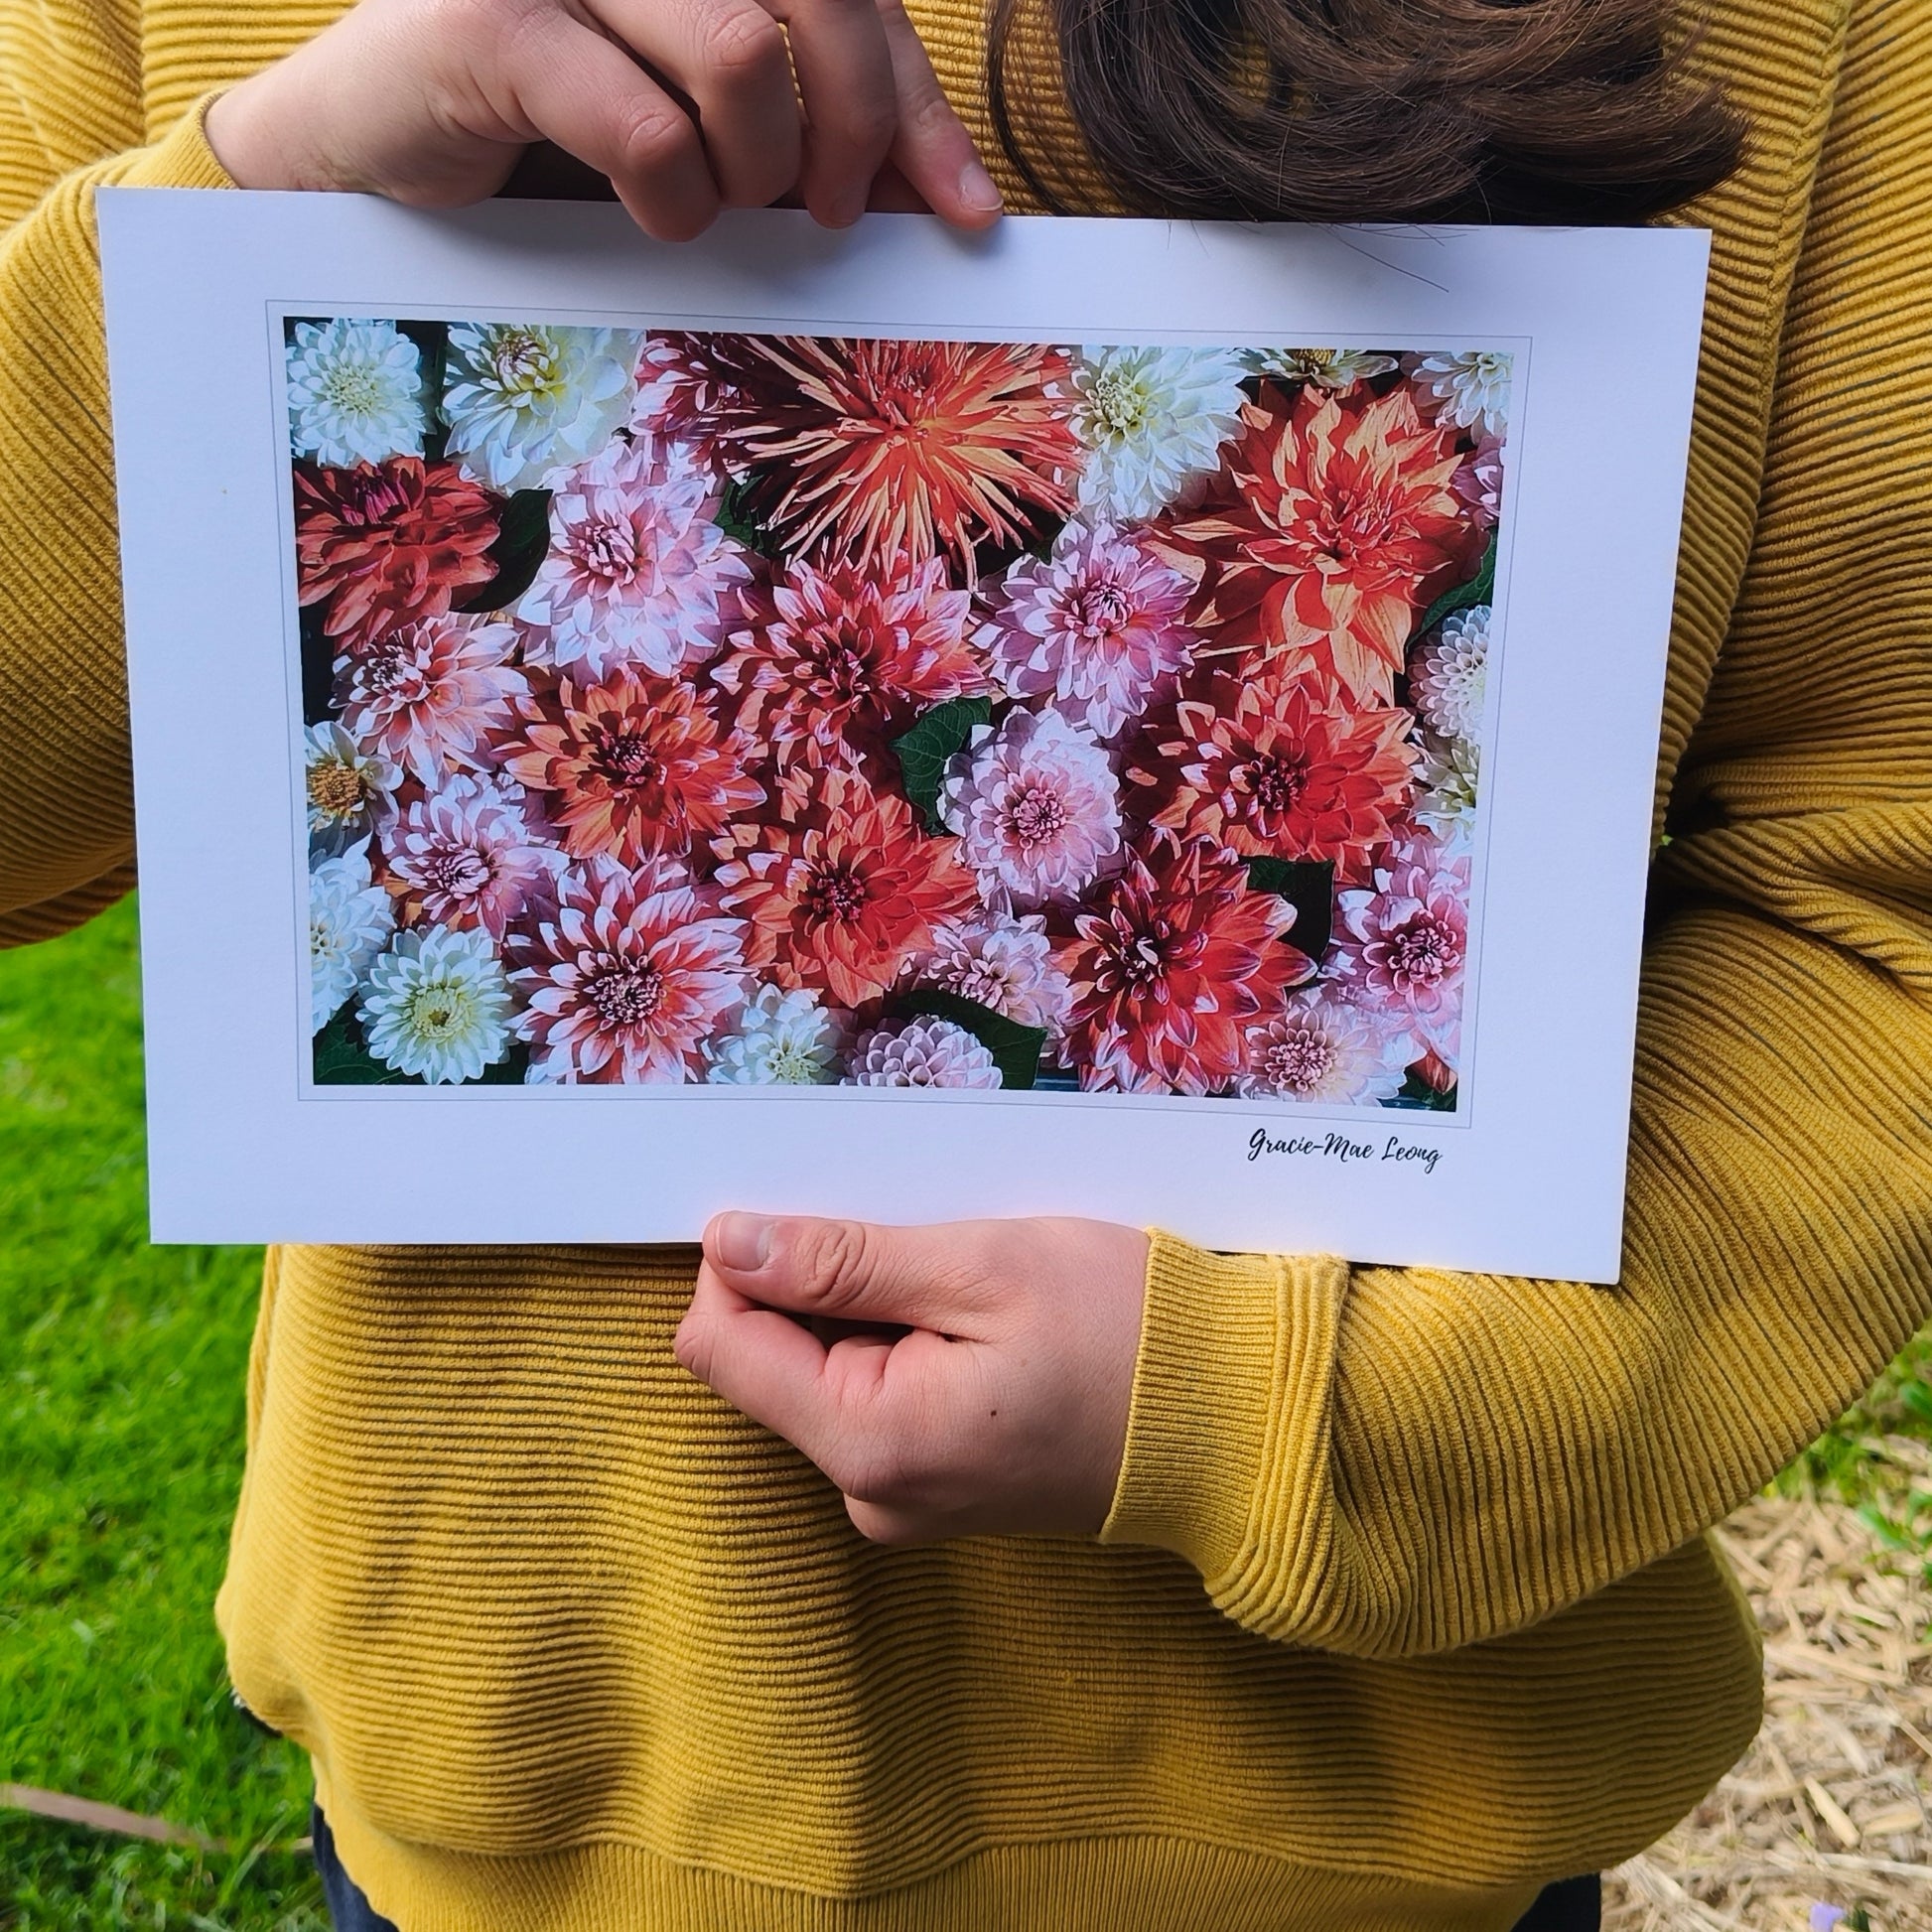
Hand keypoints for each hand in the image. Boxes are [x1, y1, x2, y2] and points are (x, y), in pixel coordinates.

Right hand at [204, 0, 1003, 238]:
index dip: (916, 103)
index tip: (963, 209)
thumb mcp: (702, 110)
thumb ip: (807, 122)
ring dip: (752, 167)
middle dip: (854, 128)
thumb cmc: (548, 119)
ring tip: (715, 201)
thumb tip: (940, 197)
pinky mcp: (492, 28)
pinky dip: (672, 199)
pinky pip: (645, 129)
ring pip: (740, 53)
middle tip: (830, 211)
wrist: (373, 136)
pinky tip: (656, 214)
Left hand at [676, 1214, 1149, 1543]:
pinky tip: (977, 1319)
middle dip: (824, 1284)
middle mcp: (870, 1492)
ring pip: (826, 1372)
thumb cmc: (1127, 1333)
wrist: (1238, 1416)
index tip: (826, 1212)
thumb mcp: (981, 1266)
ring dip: (872, 1307)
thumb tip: (728, 1243)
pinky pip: (878, 1396)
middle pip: (772, 1359)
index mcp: (870, 1444)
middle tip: (926, 1244)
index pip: (720, 1344)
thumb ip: (842, 1260)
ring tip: (966, 1283)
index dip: (749, 1261)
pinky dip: (907, 1340)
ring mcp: (904, 1497)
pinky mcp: (937, 1485)